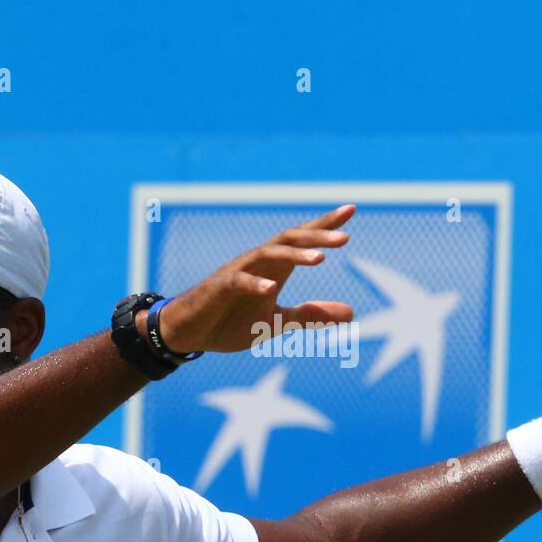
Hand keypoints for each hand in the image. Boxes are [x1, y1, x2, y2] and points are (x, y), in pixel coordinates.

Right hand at [155, 205, 356, 352]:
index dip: (326, 226)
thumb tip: (352, 313)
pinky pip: (238, 281)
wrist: (189, 332)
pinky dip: (254, 283)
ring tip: (320, 259)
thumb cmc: (231, 322)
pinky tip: (270, 289)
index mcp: (275, 268)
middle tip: (346, 238)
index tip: (351, 209)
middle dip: (318, 236)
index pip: (303, 240)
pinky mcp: (219, 287)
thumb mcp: (277, 322)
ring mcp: (238, 272)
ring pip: (268, 254)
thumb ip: (311, 316)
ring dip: (294, 255)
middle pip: (290, 240)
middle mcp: (258, 263)